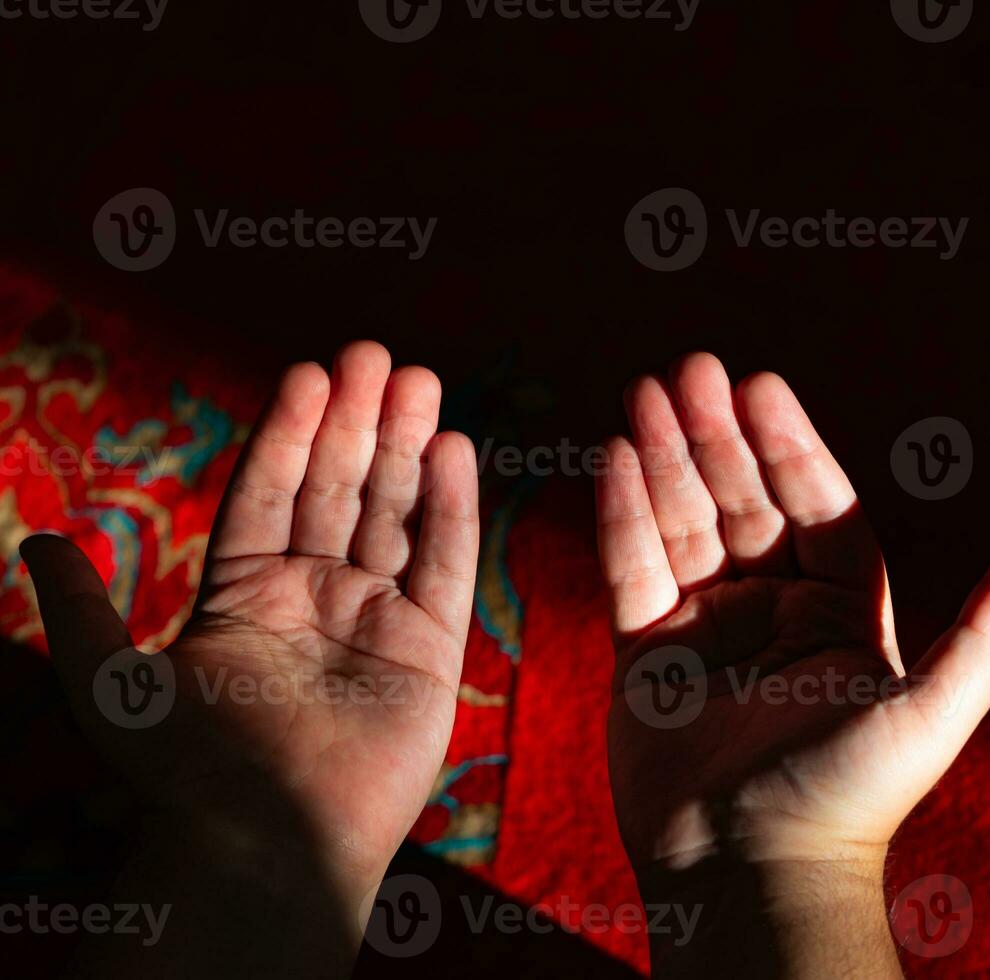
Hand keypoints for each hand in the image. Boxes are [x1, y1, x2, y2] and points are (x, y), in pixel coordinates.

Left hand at [21, 341, 478, 974]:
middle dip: (358, 420)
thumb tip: (34, 542)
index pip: (271, 490)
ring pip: (397, 511)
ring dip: (409, 446)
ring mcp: (376, 618)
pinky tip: (456, 450)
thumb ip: (81, 610)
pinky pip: (446, 562)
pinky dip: (453, 506)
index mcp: (244, 594)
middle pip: (341, 488)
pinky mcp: (431, 648)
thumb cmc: (188, 770)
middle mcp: (314, 595)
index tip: (310, 371)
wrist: (266, 843)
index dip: (291, 430)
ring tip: (422, 382)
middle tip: (378, 354)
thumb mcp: (110, 685)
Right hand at [596, 354, 989, 976]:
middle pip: (744, 502)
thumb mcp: (934, 709)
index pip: (816, 505)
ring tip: (645, 391)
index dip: (789, 444)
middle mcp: (775, 611)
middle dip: (717, 435)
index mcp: (843, 613)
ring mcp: (708, 629)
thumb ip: (983, 630)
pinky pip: (633, 570)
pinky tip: (615, 455)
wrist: (754, 872)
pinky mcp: (648, 656)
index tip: (760, 385)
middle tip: (692, 368)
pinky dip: (623, 514)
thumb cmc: (851, 796)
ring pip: (684, 524)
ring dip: (664, 457)